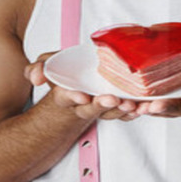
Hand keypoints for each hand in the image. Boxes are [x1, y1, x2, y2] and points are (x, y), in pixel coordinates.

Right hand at [25, 51, 142, 121]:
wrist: (77, 91)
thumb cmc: (65, 77)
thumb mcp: (48, 68)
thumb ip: (38, 69)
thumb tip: (35, 77)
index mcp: (65, 95)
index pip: (65, 97)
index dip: (72, 97)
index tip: (81, 96)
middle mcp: (83, 105)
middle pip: (92, 108)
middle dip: (102, 105)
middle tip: (113, 100)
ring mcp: (100, 109)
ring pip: (112, 113)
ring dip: (123, 110)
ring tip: (132, 105)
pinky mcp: (115, 109)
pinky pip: (126, 113)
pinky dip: (136, 111)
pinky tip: (145, 107)